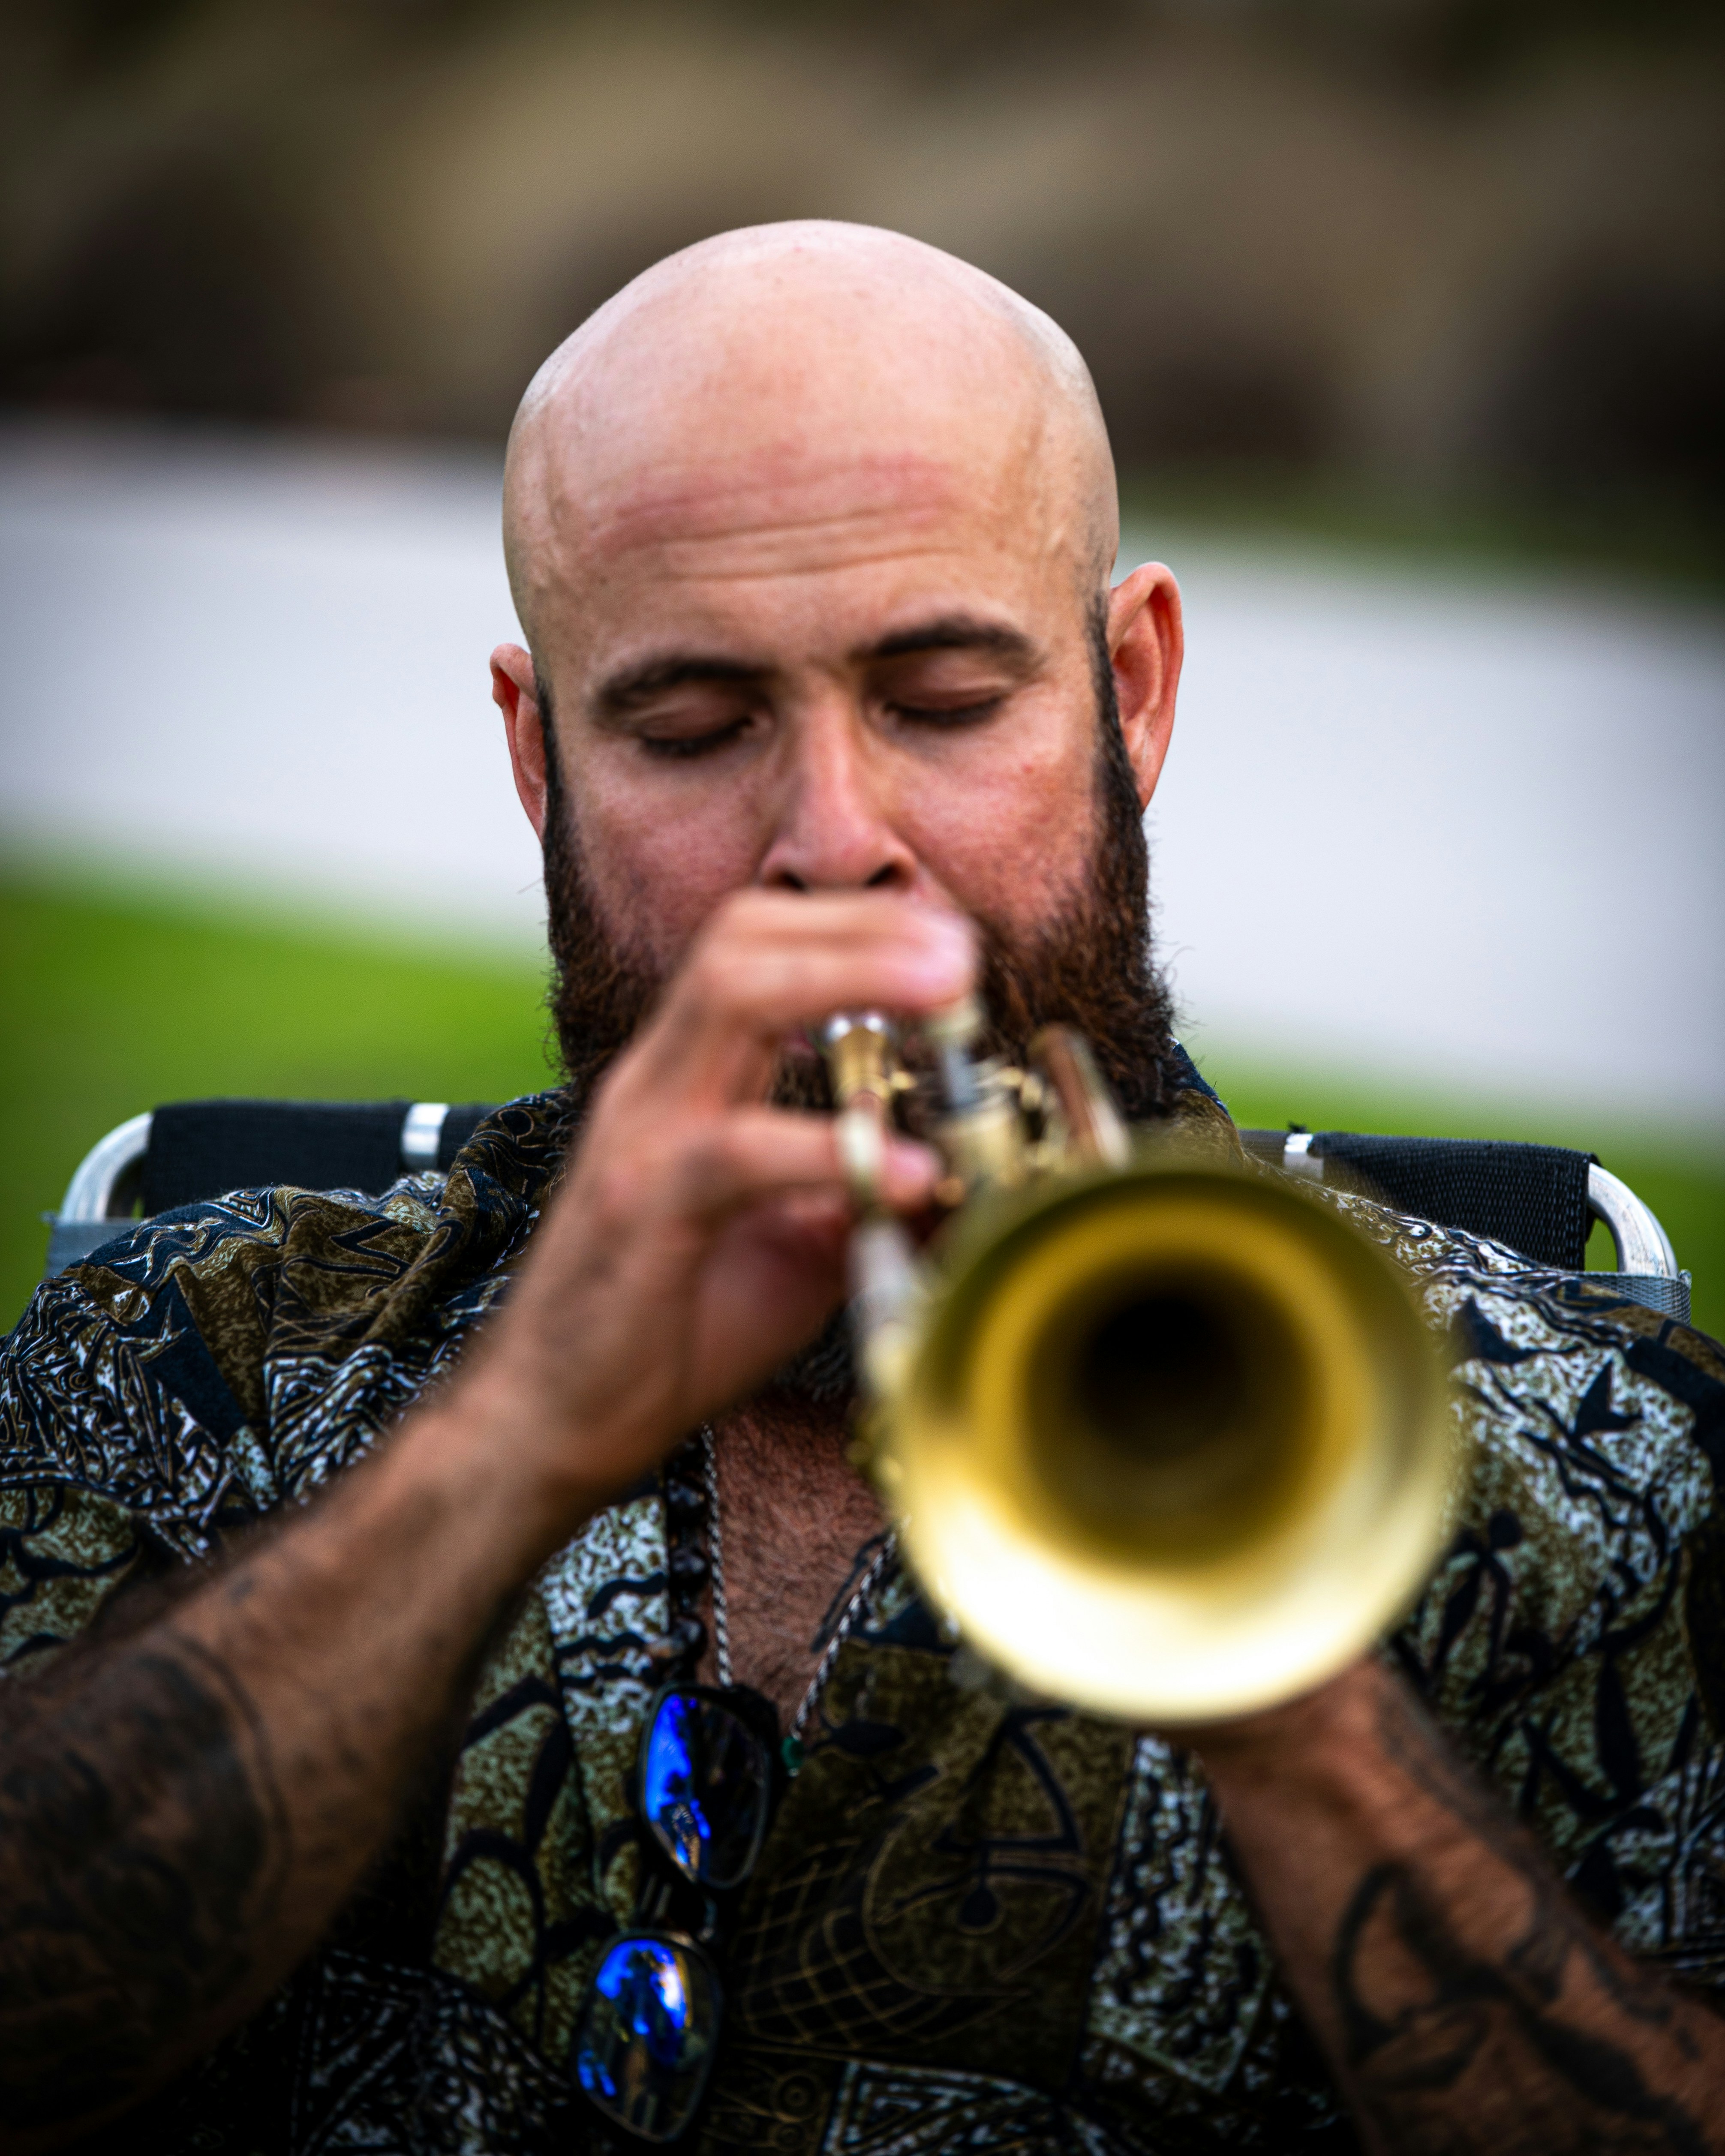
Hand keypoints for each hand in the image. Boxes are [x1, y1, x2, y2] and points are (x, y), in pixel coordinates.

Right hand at [456, 887, 972, 1525]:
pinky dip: (835, 1148)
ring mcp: (642, 1133)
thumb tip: (959, 1169)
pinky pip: (740, 1151)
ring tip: (946, 993)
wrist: (554, 1417)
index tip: (951, 944)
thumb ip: (861, 1191)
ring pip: (732, 996)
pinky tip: (911, 1173)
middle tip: (961, 951)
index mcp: (686, 1076)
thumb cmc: (670, 1326)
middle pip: (743, 938)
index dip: (855, 926)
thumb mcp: (795, 1244)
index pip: (757, 943)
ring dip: (849, 975)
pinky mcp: (641, 1205)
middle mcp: (657, 1081)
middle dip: (858, 925)